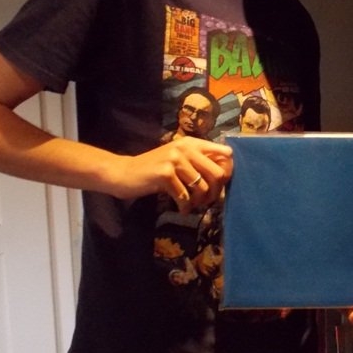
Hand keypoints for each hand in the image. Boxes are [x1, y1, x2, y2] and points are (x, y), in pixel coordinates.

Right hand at [110, 137, 232, 210]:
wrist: (124, 173)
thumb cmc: (154, 170)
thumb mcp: (179, 160)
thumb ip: (200, 163)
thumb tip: (226, 176)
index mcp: (192, 143)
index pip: (226, 154)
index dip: (228, 172)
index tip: (219, 185)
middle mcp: (185, 147)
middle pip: (219, 173)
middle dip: (216, 192)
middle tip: (206, 201)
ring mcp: (175, 159)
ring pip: (202, 187)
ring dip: (200, 202)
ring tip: (192, 206)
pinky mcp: (165, 173)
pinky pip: (185, 196)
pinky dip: (185, 207)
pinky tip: (181, 209)